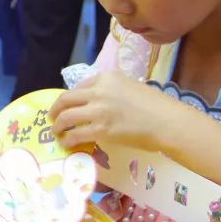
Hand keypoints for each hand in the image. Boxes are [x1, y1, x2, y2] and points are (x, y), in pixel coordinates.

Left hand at [49, 71, 207, 154]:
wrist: (167, 121)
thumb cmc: (154, 106)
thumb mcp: (129, 87)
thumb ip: (110, 90)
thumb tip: (95, 101)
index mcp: (106, 78)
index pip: (78, 87)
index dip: (69, 99)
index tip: (65, 106)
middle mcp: (99, 91)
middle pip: (66, 99)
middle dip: (55, 110)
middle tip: (52, 118)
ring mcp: (98, 110)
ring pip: (66, 117)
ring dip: (57, 126)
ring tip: (57, 133)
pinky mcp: (101, 130)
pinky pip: (75, 134)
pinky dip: (68, 140)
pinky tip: (67, 144)